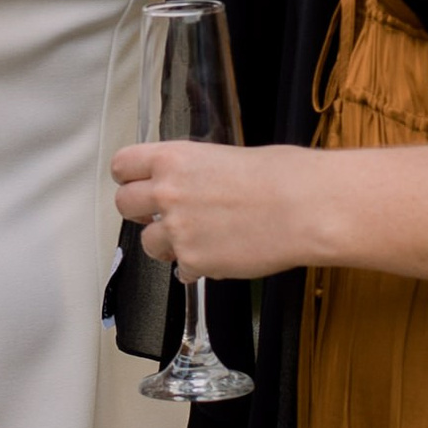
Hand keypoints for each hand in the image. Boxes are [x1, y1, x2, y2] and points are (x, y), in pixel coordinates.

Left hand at [111, 137, 313, 279]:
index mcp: (174, 158)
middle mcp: (167, 193)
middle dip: (140, 212)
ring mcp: (177, 230)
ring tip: (199, 239)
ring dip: (167, 244)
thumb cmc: (282, 176)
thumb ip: (197, 172)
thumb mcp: (228, 156)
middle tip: (161, 215)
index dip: (129, 177)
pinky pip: (180, 270)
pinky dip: (196, 267)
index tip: (136, 183)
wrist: (305, 208)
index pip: (123, 165)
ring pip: (148, 244)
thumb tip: (193, 184)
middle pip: (124, 205)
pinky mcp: (194, 262)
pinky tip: (220, 256)